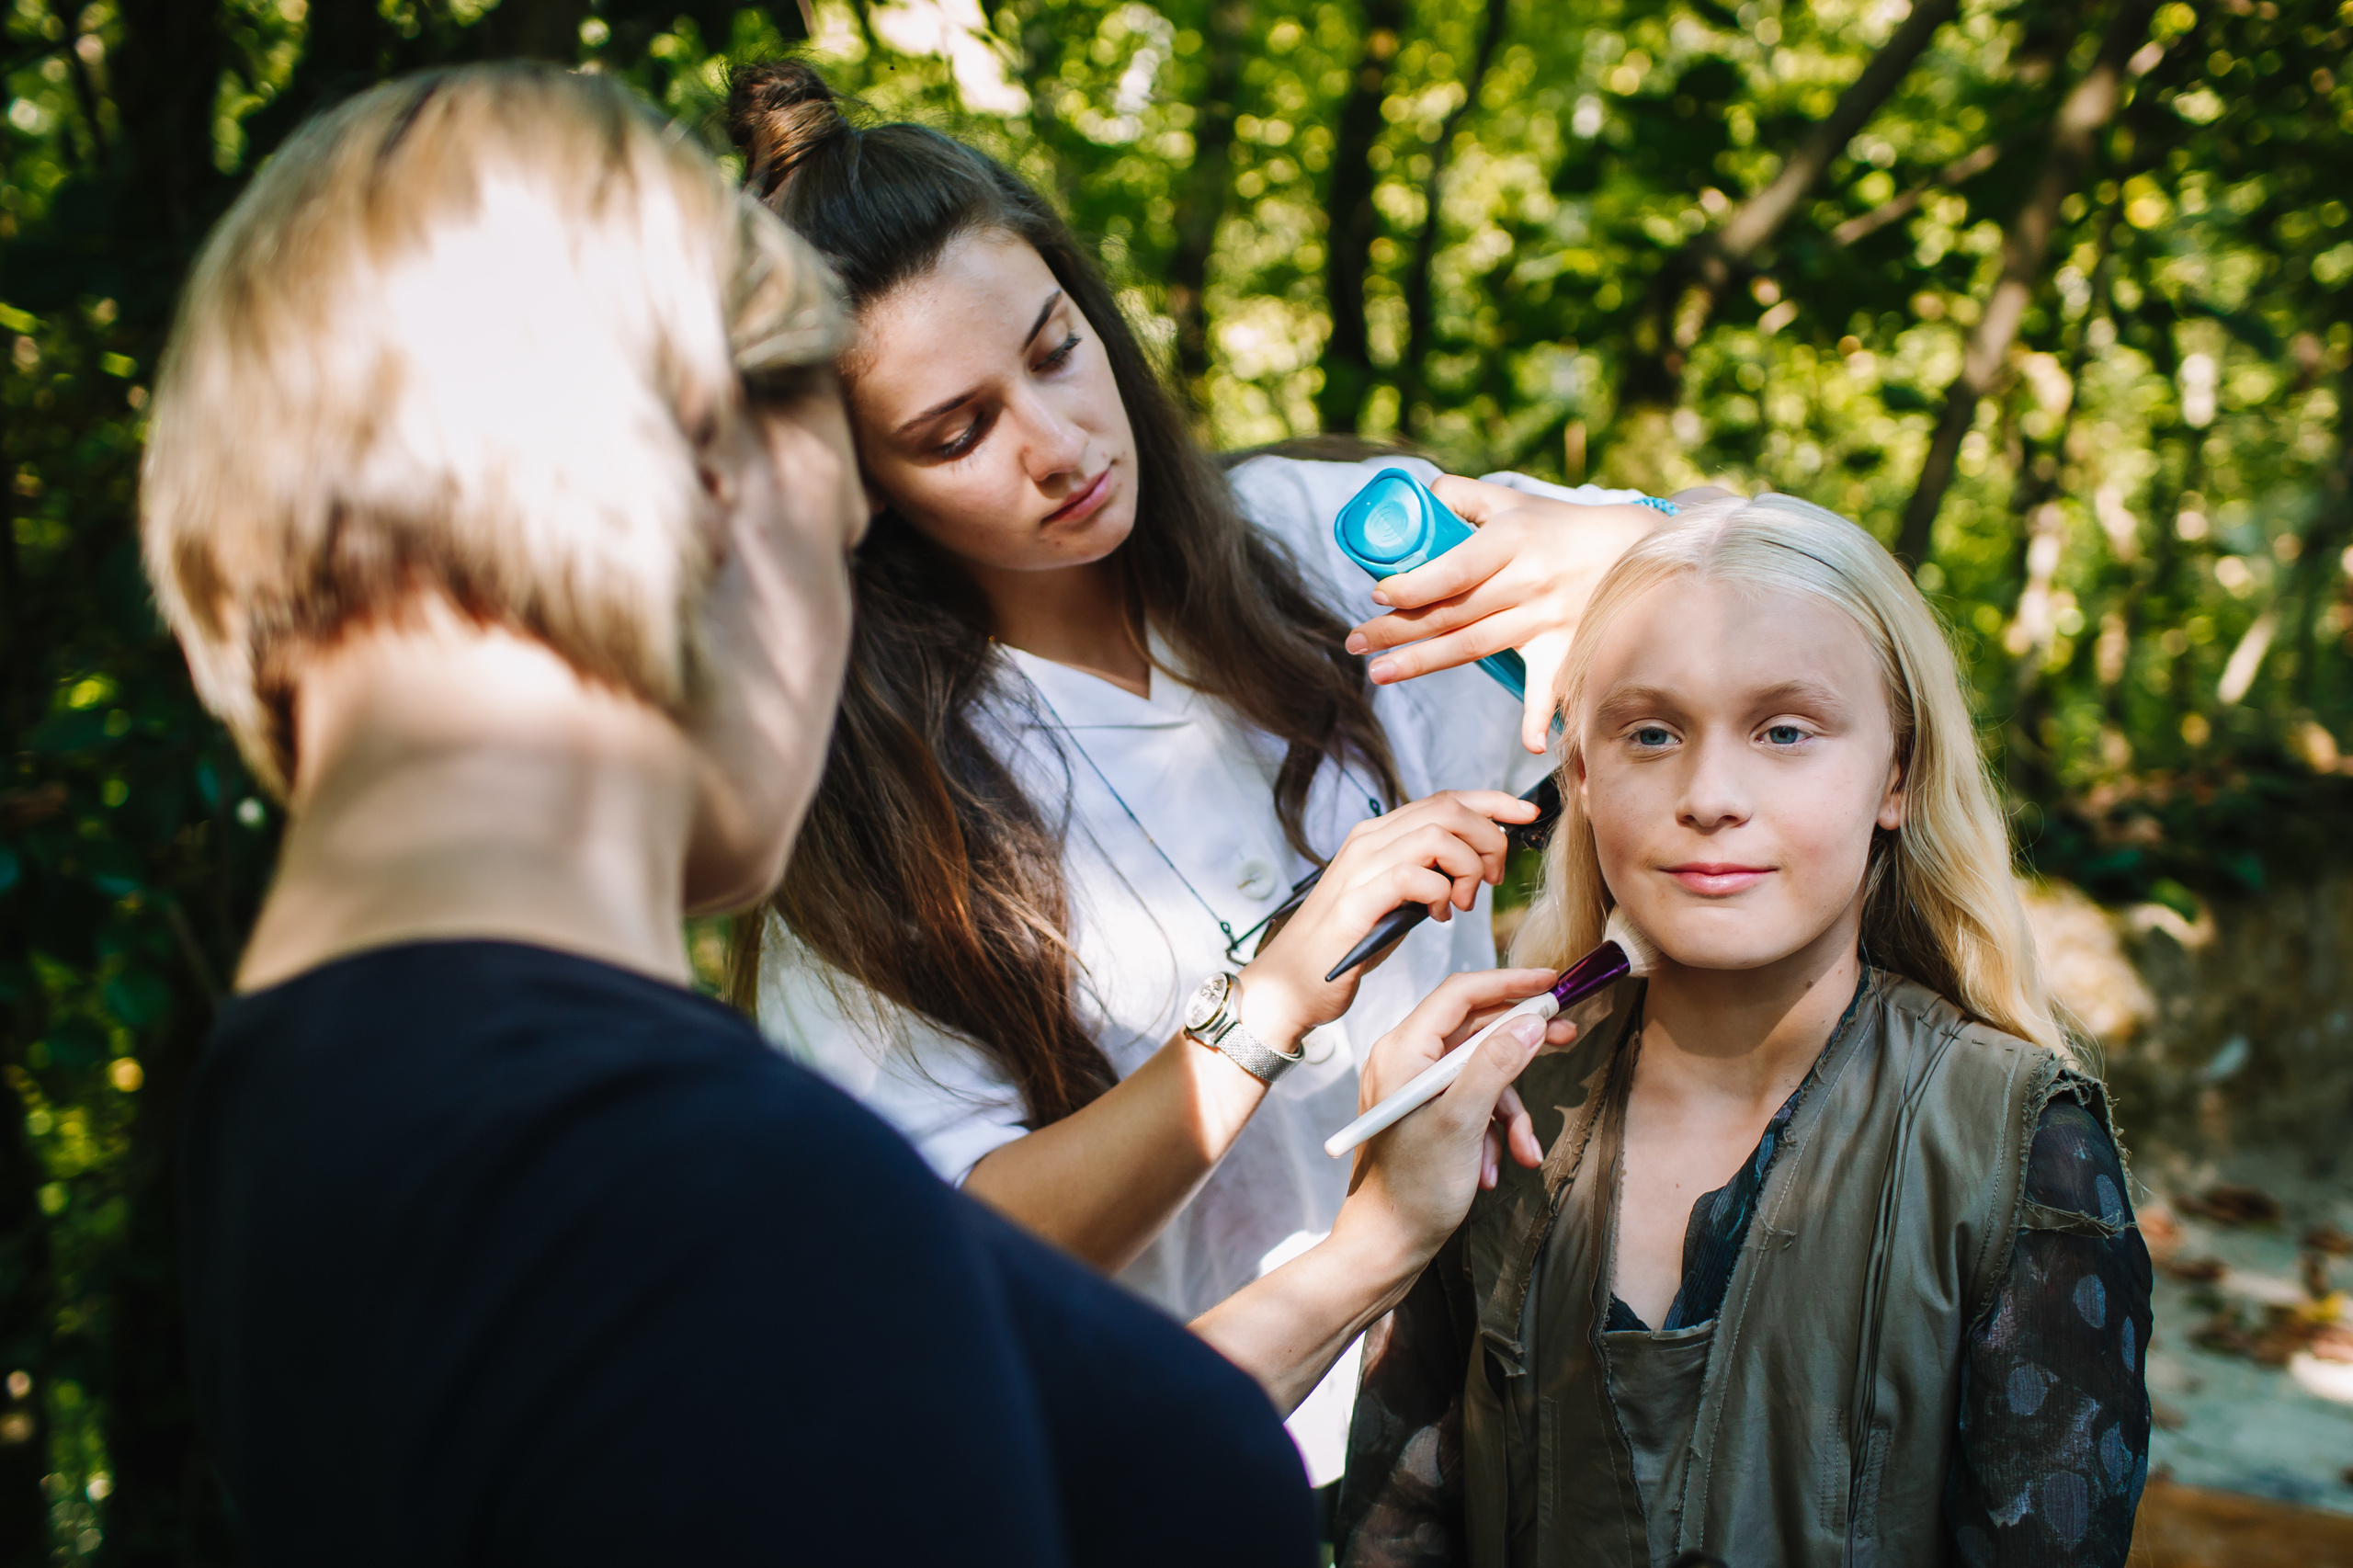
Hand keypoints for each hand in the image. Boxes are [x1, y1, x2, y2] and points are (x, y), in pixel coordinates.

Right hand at [1236, 791, 1539, 1043]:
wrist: (1291, 983)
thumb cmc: (1347, 944)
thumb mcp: (1395, 898)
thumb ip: (1426, 872)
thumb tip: (1474, 860)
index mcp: (1378, 836)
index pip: (1445, 798)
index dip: (1493, 802)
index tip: (1527, 814)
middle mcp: (1368, 840)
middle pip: (1450, 809)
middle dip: (1488, 840)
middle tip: (1488, 881)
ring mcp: (1360, 867)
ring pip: (1439, 835)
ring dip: (1467, 868)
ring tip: (1462, 904)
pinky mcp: (1357, 900)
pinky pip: (1416, 874)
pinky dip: (1440, 893)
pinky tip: (1437, 917)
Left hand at [1330, 969, 1569, 1274]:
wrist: (1385, 1246)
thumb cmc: (1413, 1189)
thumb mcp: (1462, 1122)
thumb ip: (1494, 1065)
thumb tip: (1528, 1023)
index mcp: (1403, 1051)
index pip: (1460, 993)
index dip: (1509, 983)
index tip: (1552, 983)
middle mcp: (1405, 1061)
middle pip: (1474, 1029)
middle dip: (1521, 1045)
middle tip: (1567, 1038)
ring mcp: (1414, 1089)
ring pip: (1481, 1074)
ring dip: (1510, 1112)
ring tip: (1524, 1151)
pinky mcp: (1426, 1114)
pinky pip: (1472, 1104)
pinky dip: (1492, 1132)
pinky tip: (1492, 1168)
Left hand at [1344, 476, 1662, 754]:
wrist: (1626, 549)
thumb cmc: (1553, 526)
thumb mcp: (1507, 499)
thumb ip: (1455, 497)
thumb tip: (1409, 506)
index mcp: (1510, 540)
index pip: (1455, 569)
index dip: (1414, 585)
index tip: (1377, 595)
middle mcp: (1527, 581)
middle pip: (1453, 613)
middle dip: (1398, 631)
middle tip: (1353, 644)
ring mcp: (1547, 619)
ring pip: (1476, 646)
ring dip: (1426, 663)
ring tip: (1380, 674)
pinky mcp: (1564, 649)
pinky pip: (1551, 687)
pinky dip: (1543, 716)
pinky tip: (1531, 744)